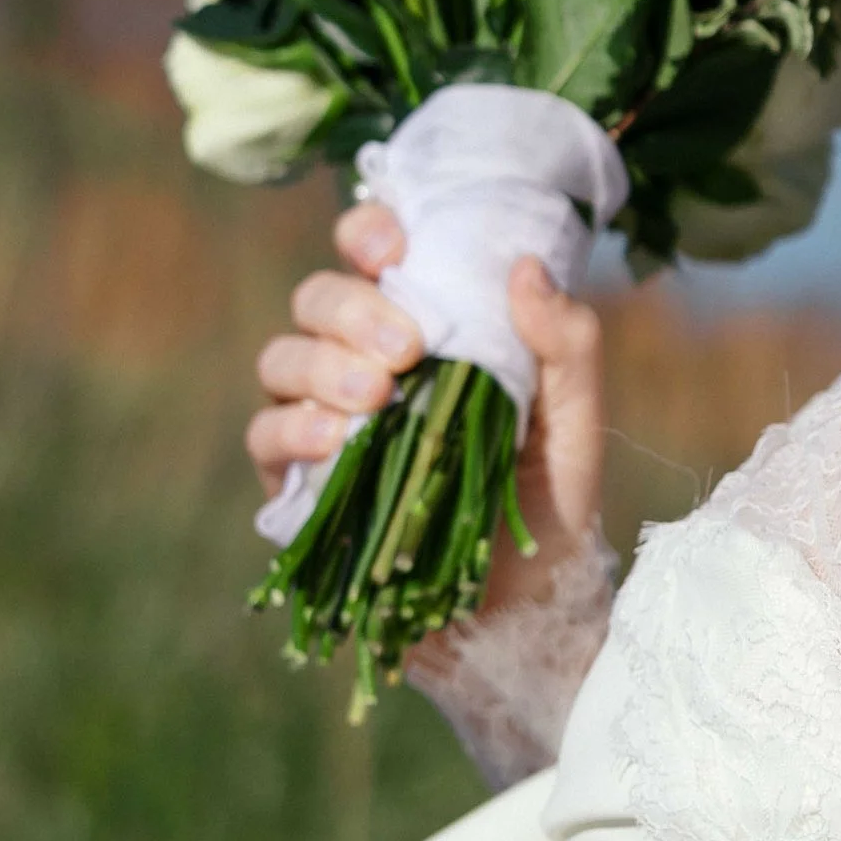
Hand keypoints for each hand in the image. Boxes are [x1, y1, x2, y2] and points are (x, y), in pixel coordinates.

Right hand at [246, 201, 607, 613]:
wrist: (520, 609)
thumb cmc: (547, 503)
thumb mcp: (576, 422)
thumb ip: (566, 343)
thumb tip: (526, 266)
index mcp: (425, 325)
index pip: (373, 252)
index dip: (368, 231)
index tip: (394, 248)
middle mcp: (362, 361)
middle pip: (316, 297)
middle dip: (351, 309)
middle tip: (405, 349)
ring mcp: (323, 419)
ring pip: (282, 358)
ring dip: (322, 365)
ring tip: (377, 399)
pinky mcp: (297, 481)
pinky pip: (264, 433)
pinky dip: (293, 427)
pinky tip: (335, 441)